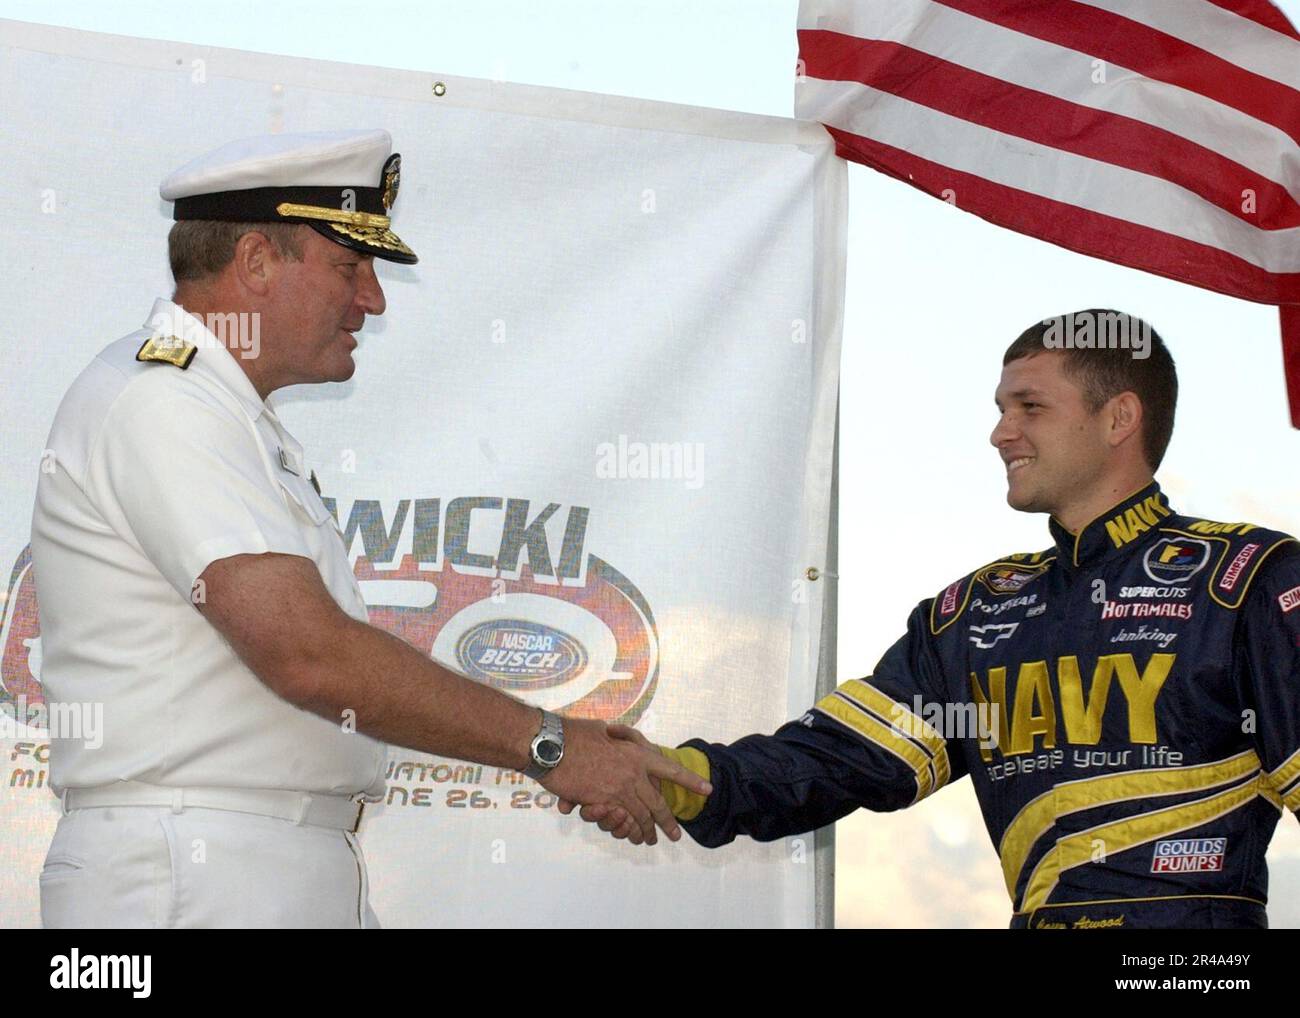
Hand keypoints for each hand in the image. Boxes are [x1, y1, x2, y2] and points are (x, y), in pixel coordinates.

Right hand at [539, 719, 710, 844]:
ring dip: (648, 830)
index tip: (707, 789)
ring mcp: (618, 790)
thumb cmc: (573, 732)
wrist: (552, 745)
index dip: (690, 781)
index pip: (670, 770)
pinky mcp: (601, 802)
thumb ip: (614, 736)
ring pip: (641, 816)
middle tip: (675, 834)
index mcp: (636, 754)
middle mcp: (633, 774)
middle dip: (668, 821)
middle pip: (657, 803)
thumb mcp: (602, 729)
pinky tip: (633, 837)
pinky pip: (619, 821)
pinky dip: (628, 830)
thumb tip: (616, 733)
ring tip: (653, 840)